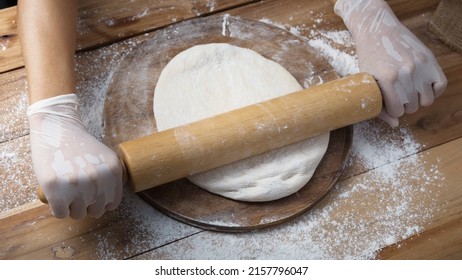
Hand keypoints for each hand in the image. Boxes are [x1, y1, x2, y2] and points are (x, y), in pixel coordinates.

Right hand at [27, 94, 122, 218]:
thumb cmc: (79, 145)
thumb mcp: (104, 159)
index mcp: (113, 173)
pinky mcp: (56, 190)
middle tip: (76, 190)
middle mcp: (98, 181)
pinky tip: (56, 194)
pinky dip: (58, 208)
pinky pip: (61, 214)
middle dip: (85, 205)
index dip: (100, 202)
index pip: (111, 204)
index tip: (90, 194)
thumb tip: (107, 206)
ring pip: (77, 214)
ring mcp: (77, 186)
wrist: (57, 128)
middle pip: (95, 212)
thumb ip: (110, 179)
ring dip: (70, 206)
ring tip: (66, 190)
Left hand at [334, 0, 446, 125]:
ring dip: (418, 99)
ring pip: (427, 100)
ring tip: (407, 90)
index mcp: (387, 80)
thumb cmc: (369, 58)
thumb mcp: (368, 82)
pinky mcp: (430, 59)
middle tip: (396, 94)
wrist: (378, 30)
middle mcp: (406, 74)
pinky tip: (421, 86)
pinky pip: (440, 86)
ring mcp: (420, 66)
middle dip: (404, 105)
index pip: (398, 111)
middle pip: (412, 107)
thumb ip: (379, 106)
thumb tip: (395, 124)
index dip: (392, 110)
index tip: (388, 103)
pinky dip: (433, 90)